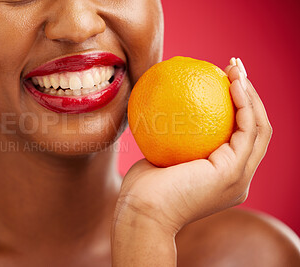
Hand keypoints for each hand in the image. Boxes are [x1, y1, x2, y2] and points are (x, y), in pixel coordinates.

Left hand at [111, 58, 271, 265]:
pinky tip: (233, 83)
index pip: (241, 138)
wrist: (141, 213)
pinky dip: (244, 103)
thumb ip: (171, 139)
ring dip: (252, 94)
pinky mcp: (233, 172)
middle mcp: (238, 178)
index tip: (223, 80)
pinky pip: (246, 128)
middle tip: (236, 68)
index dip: (239, 108)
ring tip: (237, 68)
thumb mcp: (161, 158)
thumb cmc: (144, 189)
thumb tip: (165, 111)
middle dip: (251, 96)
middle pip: (256, 130)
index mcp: (224, 177)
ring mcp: (239, 177)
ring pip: (259, 127)